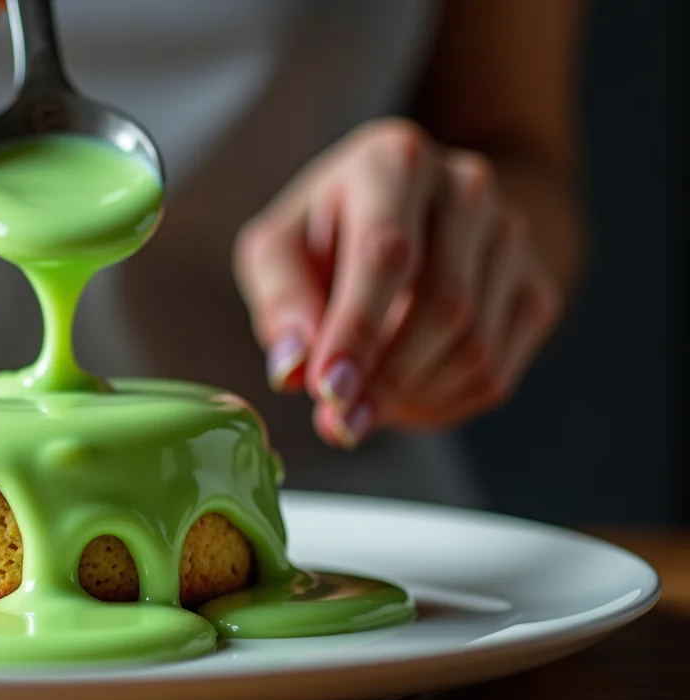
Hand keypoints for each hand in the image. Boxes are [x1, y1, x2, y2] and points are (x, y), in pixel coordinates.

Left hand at [234, 118, 563, 447]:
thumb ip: (280, 300)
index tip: (329, 389)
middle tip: (340, 423)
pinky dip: (442, 404)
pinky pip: (496, 372)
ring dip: (412, 396)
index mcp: (395, 161)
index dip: (358, 329)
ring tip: (362, 407)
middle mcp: (467, 188)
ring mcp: (512, 237)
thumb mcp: (279, 247)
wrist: (411, 215)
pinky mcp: (536, 289)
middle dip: (387, 377)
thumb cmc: (329, 234)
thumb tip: (293, 369)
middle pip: (444, 304)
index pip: (386, 253)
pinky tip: (401, 398)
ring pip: (475, 346)